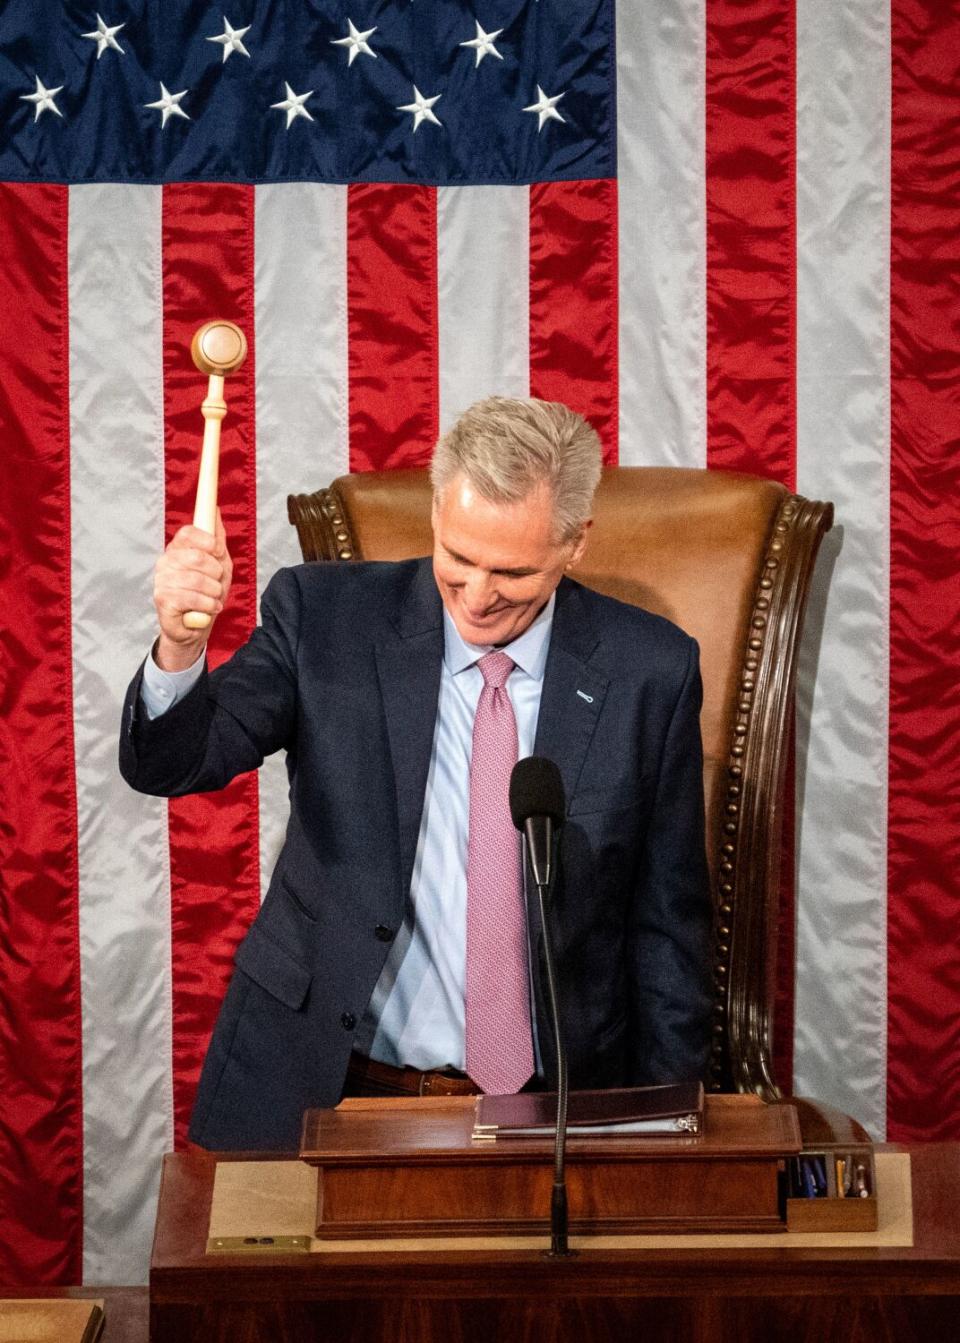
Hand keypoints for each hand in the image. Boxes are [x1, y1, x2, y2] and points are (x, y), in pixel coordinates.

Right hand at [153, 511, 232, 670]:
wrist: (195, 627)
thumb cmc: (207, 592)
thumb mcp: (219, 562)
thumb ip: (216, 537)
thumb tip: (215, 509)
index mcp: (178, 549)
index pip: (188, 533)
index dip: (208, 541)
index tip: (219, 551)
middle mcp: (166, 562)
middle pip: (198, 557)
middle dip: (216, 572)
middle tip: (217, 582)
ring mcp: (162, 581)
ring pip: (198, 580)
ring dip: (215, 592)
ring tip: (213, 598)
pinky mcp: (162, 600)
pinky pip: (193, 598)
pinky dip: (209, 605)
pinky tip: (209, 608)